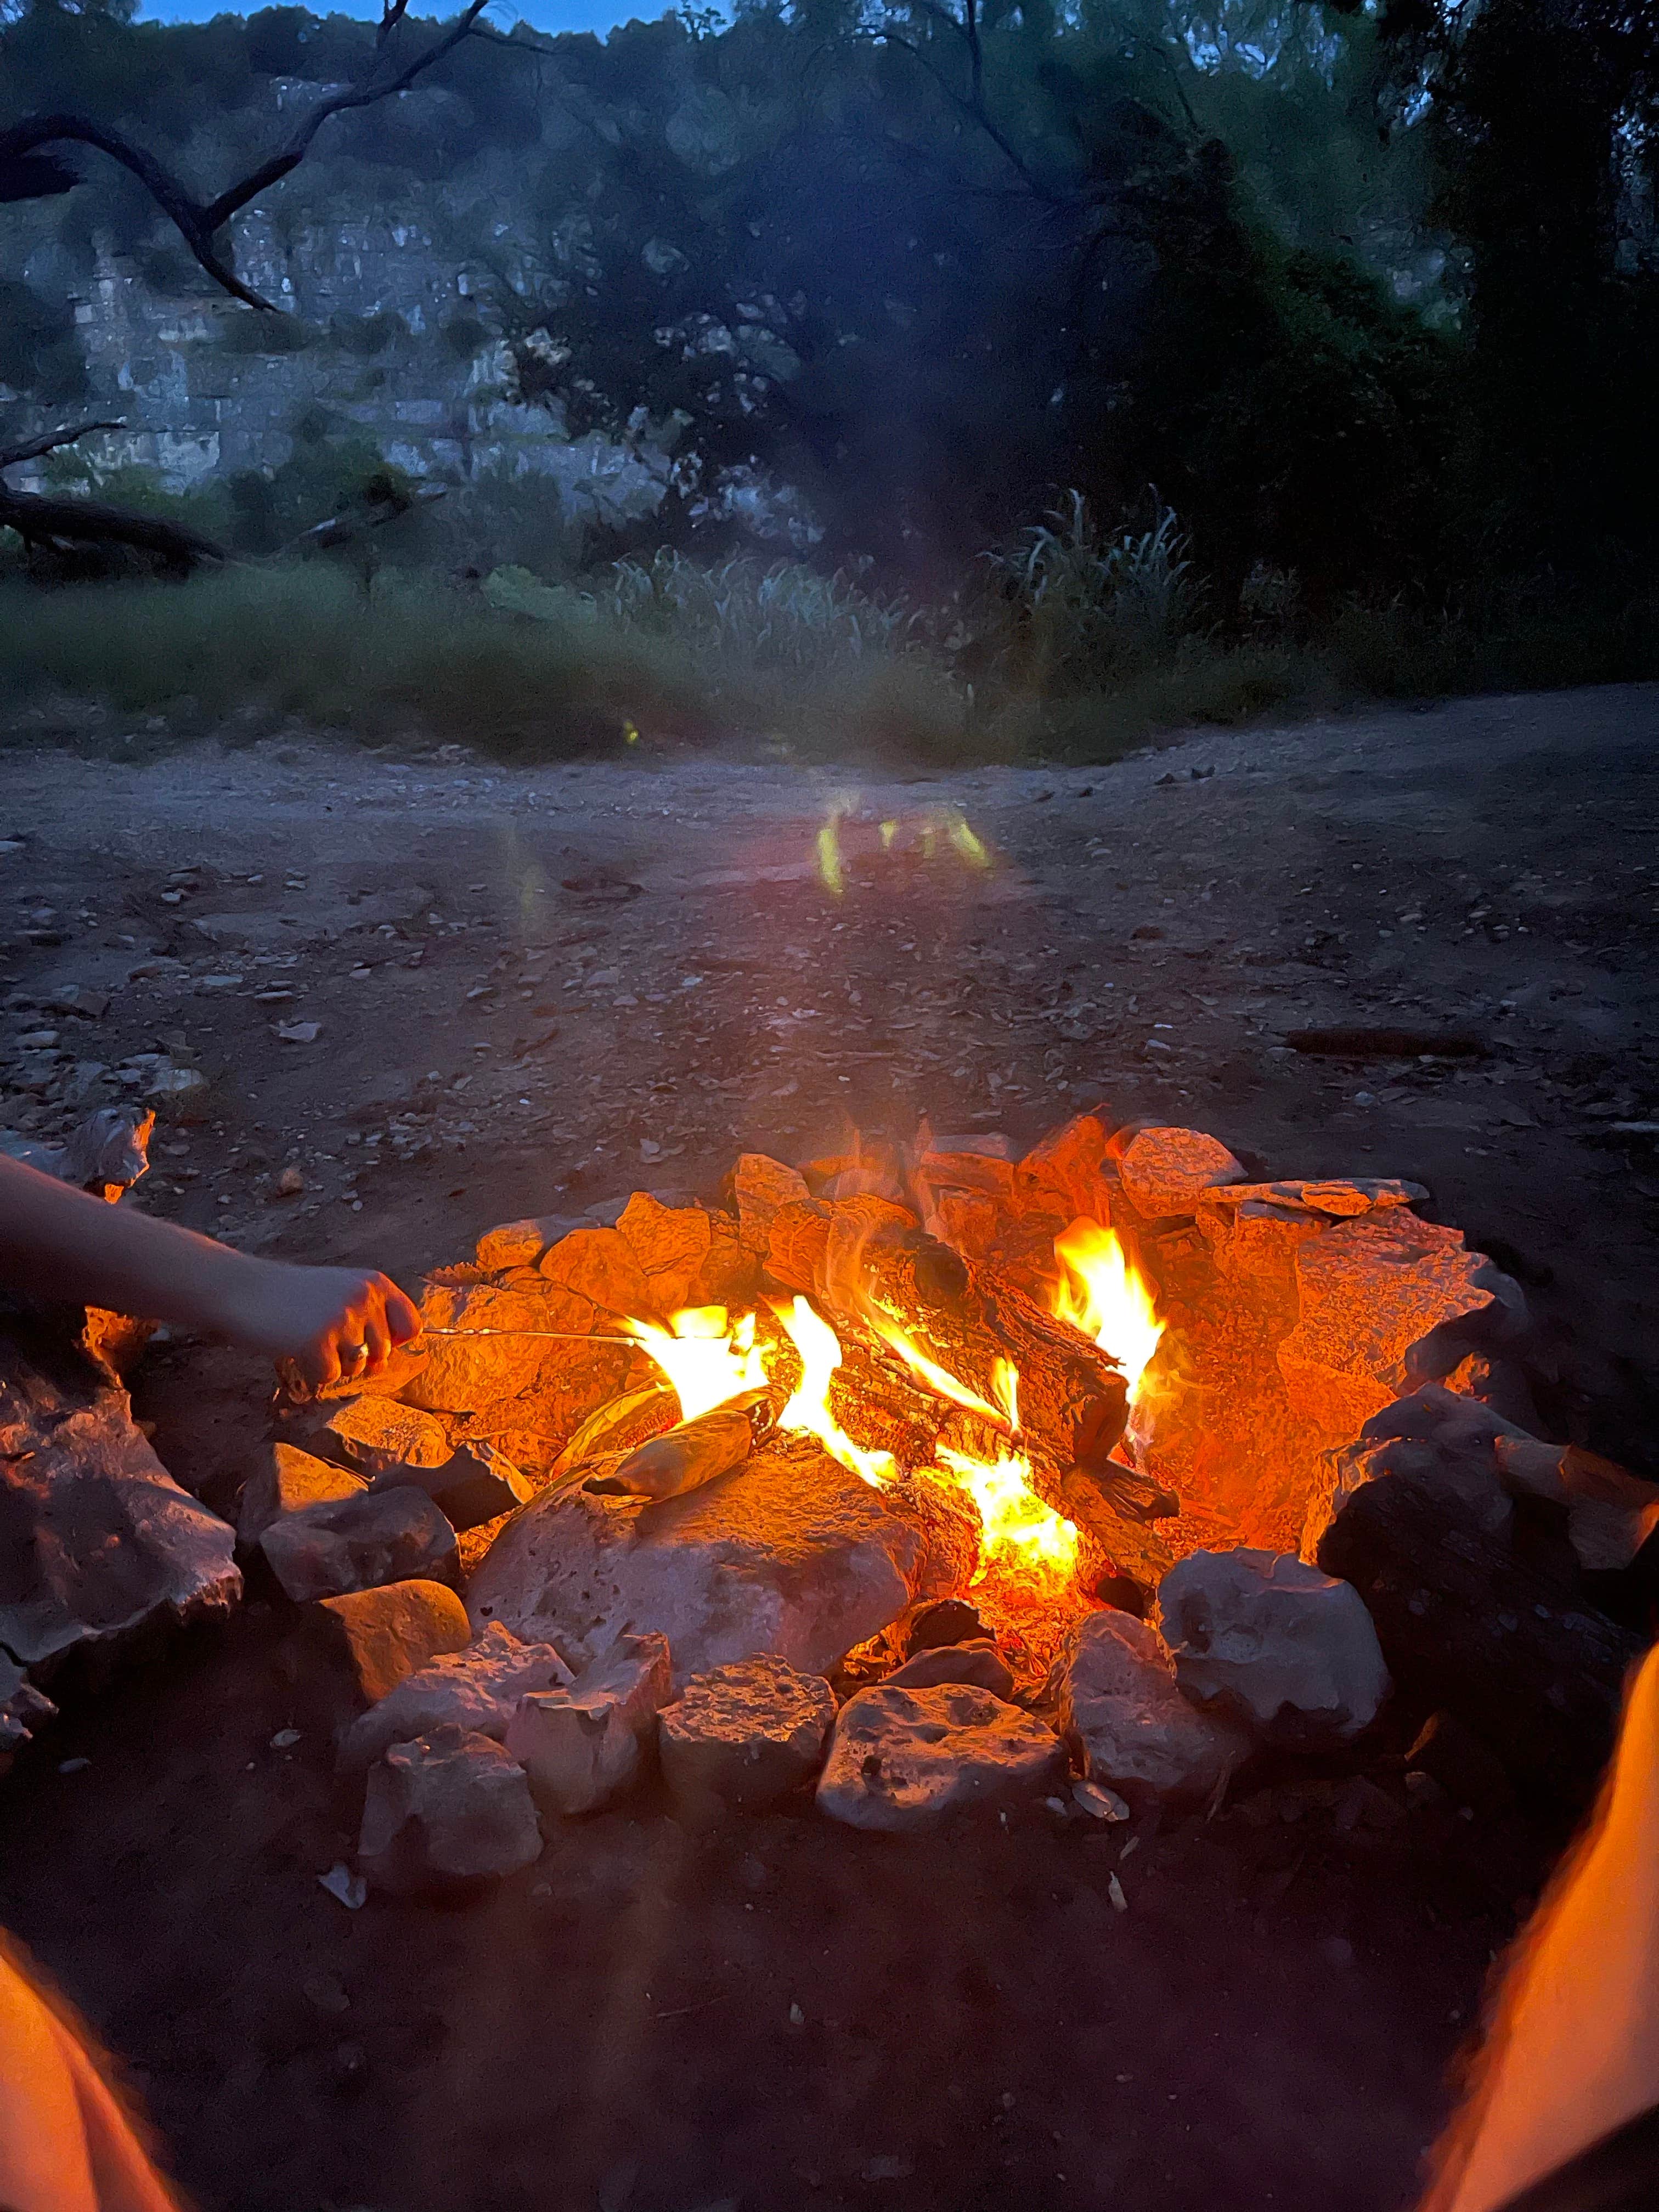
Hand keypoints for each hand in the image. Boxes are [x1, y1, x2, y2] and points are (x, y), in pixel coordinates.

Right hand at [225, 1260, 420, 1392]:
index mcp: (374, 1283)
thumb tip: (384, 1363)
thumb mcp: (338, 1292)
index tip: (366, 1341)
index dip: (393, 1342)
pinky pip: (330, 1377)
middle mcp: (364, 1297)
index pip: (411, 1326)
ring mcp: (341, 1319)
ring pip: (357, 1367)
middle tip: (321, 1334)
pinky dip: (311, 1371)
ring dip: (332, 1362)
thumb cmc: (290, 1296)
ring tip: (306, 1336)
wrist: (241, 1289)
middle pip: (382, 1353)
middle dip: (354, 1355)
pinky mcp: (317, 1341)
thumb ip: (368, 1319)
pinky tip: (294, 1347)